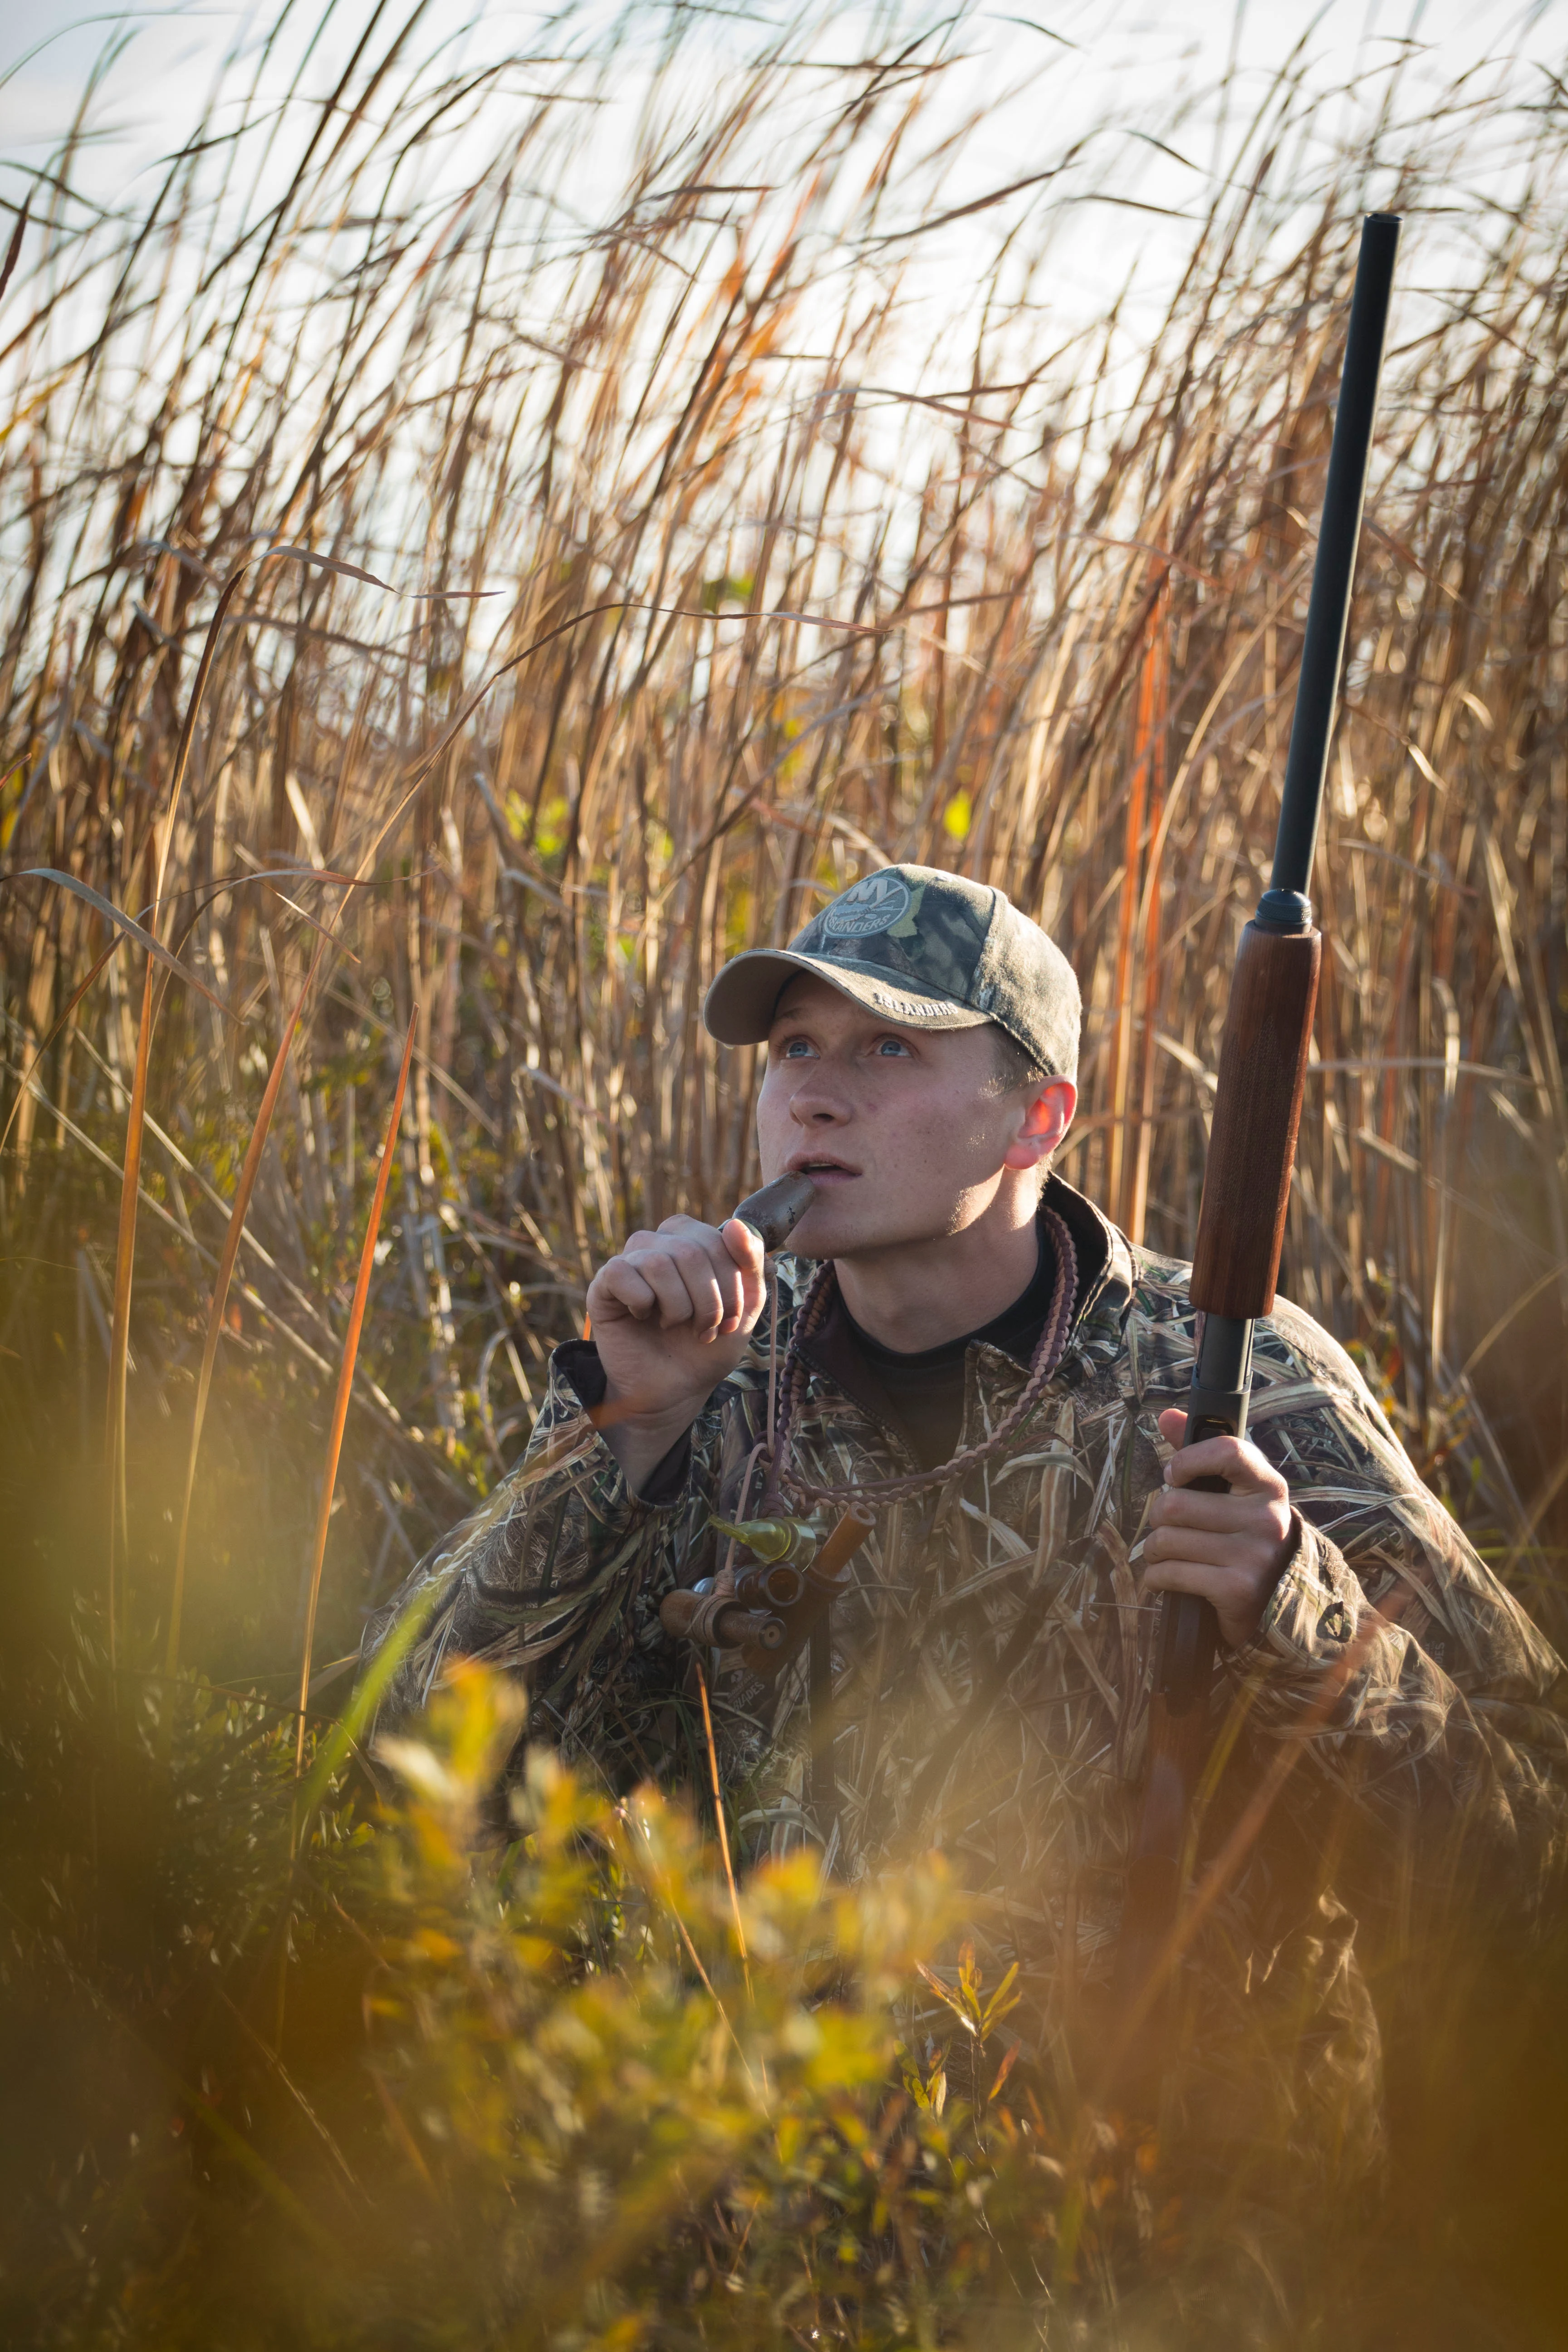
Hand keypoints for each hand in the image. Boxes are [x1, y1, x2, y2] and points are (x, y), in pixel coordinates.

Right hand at [587, 1216, 766, 1492]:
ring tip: (674, 1326)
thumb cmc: (707, 1347)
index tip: (731, 1320)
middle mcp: (659, 1244)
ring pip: (658, 1263)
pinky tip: (643, 1317)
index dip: (731, 1284)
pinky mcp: (603, 1285)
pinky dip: (641, 1302)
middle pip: (691, 1251)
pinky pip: (620, 1272)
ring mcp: (630, 1262)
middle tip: (705, 1330)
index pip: (718, 1239)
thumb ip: (750, 1263)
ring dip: (677, 1306)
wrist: (675, 1391)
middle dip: (708, 1301)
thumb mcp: (745, 1307)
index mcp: (693, 1240)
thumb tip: (735, 1223)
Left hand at [1143, 1407, 1294, 1648]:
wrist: (1278, 1601)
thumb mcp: (1233, 1492)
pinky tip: (1166, 1578)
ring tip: (1167, 1554)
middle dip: (1158, 1518)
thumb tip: (1167, 1415)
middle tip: (1168, 1527)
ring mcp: (1254, 1555)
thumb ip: (1201, 1452)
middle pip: (1176, 1504)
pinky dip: (1156, 1578)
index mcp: (1268, 1486)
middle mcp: (1266, 1518)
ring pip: (1167, 1540)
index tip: (1174, 1475)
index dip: (1187, 1459)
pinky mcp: (1237, 1590)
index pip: (1227, 1451)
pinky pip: (1169, 1573)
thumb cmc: (1243, 1535)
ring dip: (1154, 1551)